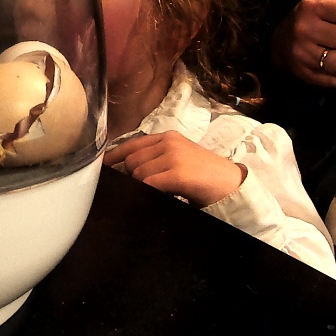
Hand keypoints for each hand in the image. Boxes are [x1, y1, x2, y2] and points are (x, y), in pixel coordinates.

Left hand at [103, 131, 243, 207]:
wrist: (233, 186)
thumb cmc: (204, 178)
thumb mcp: (179, 160)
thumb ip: (155, 160)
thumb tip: (126, 173)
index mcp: (167, 137)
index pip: (130, 144)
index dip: (113, 157)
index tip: (102, 167)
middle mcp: (168, 142)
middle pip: (131, 161)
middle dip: (130, 178)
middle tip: (137, 190)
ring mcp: (173, 156)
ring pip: (138, 174)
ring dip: (141, 187)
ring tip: (156, 194)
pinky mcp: (178, 173)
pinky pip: (148, 184)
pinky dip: (147, 193)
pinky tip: (157, 197)